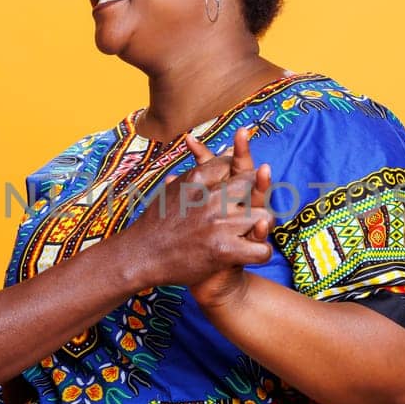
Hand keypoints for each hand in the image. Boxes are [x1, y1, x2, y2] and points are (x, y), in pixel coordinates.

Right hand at [123, 126, 273, 289]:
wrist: (140, 255)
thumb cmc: (156, 222)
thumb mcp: (174, 187)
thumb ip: (198, 170)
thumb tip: (216, 148)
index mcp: (198, 178)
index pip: (234, 163)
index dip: (241, 177)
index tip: (237, 192)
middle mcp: (212, 197)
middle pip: (254, 184)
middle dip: (258, 196)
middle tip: (250, 211)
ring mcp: (219, 223)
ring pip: (264, 216)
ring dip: (261, 226)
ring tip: (251, 234)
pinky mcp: (223, 250)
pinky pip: (261, 249)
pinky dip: (260, 253)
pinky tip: (250, 253)